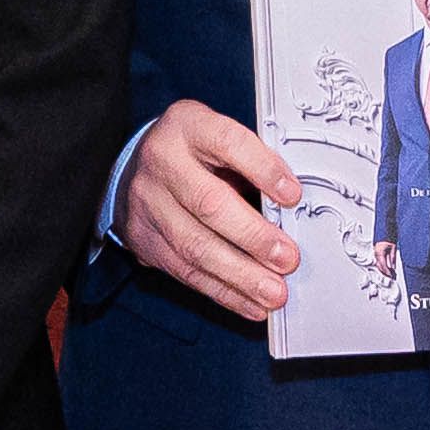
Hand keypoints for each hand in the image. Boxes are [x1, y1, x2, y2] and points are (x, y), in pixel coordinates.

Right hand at [120, 99, 303, 319]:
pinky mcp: (144, 240)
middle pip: (208, 203)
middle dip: (253, 237)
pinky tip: (251, 303)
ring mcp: (148, 203)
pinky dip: (223, 292)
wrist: (136, 168)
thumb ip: (251, 162)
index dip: (262, 169)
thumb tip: (293, 205)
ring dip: (241, 276)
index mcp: (188, 125)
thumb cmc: (195, 152)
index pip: (228, 143)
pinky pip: (186, 272)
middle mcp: (162, 162)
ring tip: (274, 292)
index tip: (293, 196)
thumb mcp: (219, 137)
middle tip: (288, 259)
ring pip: (194, 246)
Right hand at [370, 241, 397, 279]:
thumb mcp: (393, 249)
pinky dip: (382, 267)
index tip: (390, 275)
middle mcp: (376, 255)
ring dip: (383, 270)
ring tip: (388, 274)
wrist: (384, 235)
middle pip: (380, 267)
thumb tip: (393, 267)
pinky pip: (378, 263)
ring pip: (378, 266)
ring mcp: (375, 255)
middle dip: (385, 272)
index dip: (387, 271)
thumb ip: (393, 259)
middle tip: (390, 276)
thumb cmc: (388, 240)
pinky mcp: (375, 255)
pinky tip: (386, 270)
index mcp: (380, 253)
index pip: (383, 265)